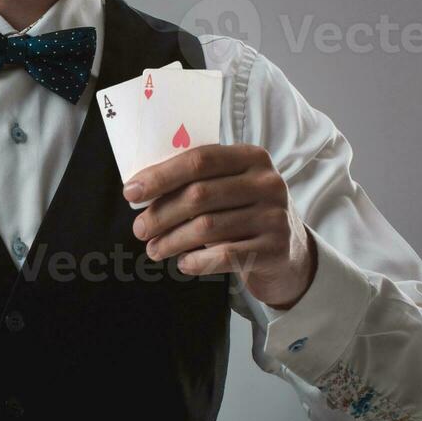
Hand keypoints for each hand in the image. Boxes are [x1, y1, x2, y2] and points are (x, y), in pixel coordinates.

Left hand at [125, 144, 315, 308]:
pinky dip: (196, 260)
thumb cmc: (246, 214)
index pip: (199, 159)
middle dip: (161, 213)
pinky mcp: (274, 249)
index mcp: (251, 157)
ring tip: (154, 249)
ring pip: (207, 227)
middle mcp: (267, 182)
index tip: (131, 192)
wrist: (290, 254)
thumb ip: (198, 181)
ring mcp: (273, 216)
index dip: (160, 175)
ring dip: (171, 240)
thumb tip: (141, 189)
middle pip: (199, 194)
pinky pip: (224, 255)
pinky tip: (182, 263)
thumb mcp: (231, 188)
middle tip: (140, 229)